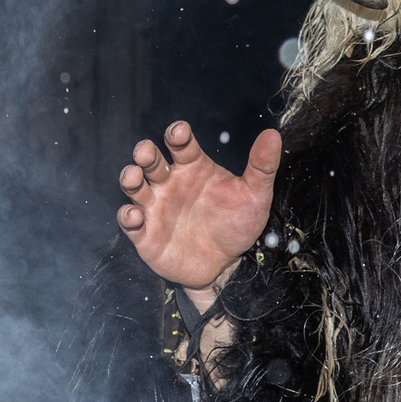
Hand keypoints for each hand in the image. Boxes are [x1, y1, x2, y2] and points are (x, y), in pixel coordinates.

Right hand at [117, 121, 281, 310]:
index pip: (180, 144)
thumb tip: (272, 135)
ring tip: (134, 177)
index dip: (176, 135)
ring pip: (134, 186)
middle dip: (144, 153)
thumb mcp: (255, 196)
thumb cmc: (237, 226)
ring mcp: (156, 208)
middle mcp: (170, 183)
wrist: (226, 267)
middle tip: (146, 153)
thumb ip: (262, 167)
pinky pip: (130, 222)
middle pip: (150, 161)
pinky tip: (135, 215)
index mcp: (193, 168)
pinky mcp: (146, 234)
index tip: (178, 134)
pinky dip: (128, 217)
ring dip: (129, 178)